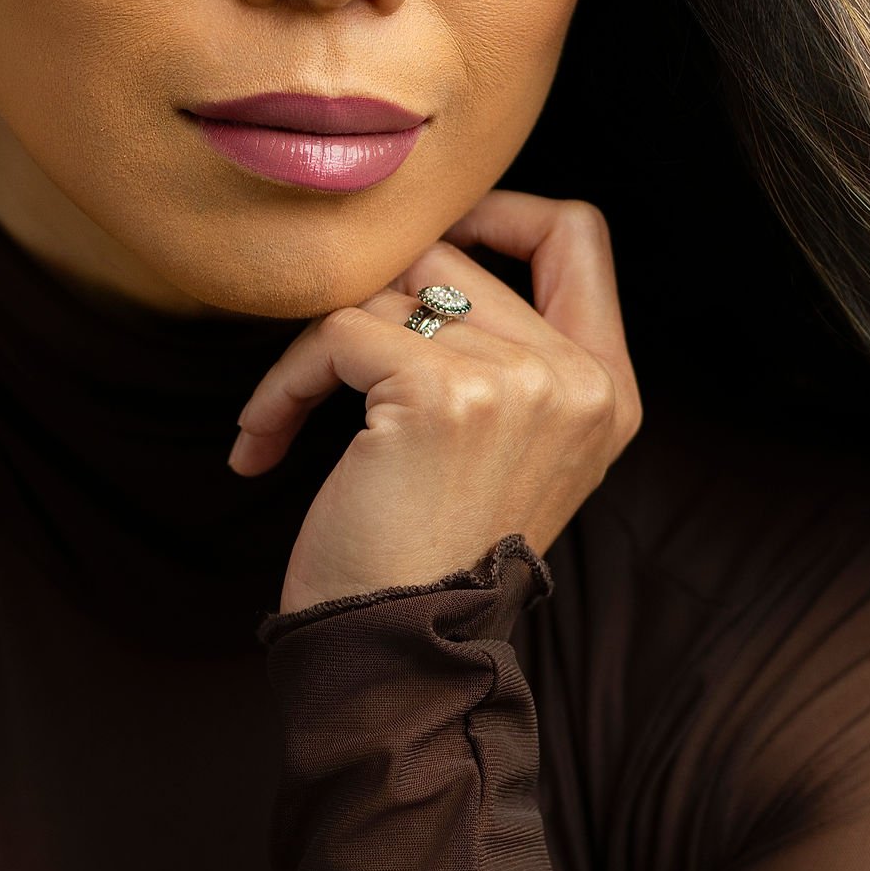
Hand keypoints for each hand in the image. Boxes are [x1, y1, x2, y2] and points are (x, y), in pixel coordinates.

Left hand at [230, 189, 641, 615]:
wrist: (404, 658)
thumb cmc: (431, 564)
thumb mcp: (507, 455)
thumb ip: (504, 358)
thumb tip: (418, 261)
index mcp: (607, 391)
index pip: (577, 232)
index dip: (498, 212)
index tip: (419, 256)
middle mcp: (577, 380)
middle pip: (448, 258)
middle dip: (365, 309)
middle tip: (318, 380)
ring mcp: (517, 382)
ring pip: (382, 291)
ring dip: (312, 354)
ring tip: (280, 422)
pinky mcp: (439, 394)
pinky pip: (332, 334)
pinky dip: (281, 386)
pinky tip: (262, 444)